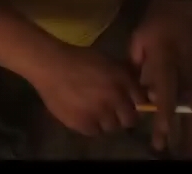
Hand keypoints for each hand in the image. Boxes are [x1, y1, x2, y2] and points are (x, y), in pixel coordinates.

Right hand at [29, 43, 146, 137]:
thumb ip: (125, 72)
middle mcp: (115, 99)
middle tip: (113, 110)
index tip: (129, 102)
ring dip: (107, 121)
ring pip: (111, 127)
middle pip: (130, 120)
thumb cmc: (78, 58)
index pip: (141, 101)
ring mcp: (99, 114)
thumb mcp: (106, 60)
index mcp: (122, 81)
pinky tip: (84, 115)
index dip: (135, 102)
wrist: (50, 65)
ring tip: (95, 112)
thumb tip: (137, 82)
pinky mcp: (83, 124)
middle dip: (124, 115)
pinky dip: (91, 125)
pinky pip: (94, 131)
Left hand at [128, 0, 191, 151]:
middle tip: (157, 138)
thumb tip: (137, 84)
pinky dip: (175, 90)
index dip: (162, 120)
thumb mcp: (141, 39)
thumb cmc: (163, 23)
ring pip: (178, 97)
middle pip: (173, 104)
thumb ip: (137, 64)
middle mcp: (183, 75)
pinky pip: (184, 87)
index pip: (165, 99)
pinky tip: (168, 81)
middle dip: (164, 119)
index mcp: (165, 67)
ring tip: (159, 99)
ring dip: (169, 101)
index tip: (160, 140)